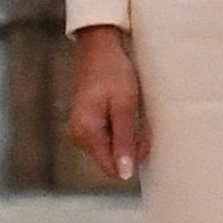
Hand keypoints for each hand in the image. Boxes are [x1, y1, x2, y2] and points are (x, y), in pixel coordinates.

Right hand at [66, 25, 148, 180]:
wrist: (100, 48)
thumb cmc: (115, 73)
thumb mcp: (125, 106)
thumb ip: (124, 141)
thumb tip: (125, 174)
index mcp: (86, 132)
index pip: (112, 167)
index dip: (133, 157)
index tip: (144, 136)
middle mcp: (77, 136)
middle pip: (111, 159)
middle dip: (131, 145)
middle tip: (140, 119)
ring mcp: (79, 131)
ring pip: (110, 149)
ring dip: (126, 136)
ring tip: (131, 112)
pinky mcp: (84, 125)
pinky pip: (106, 138)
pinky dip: (119, 129)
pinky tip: (124, 112)